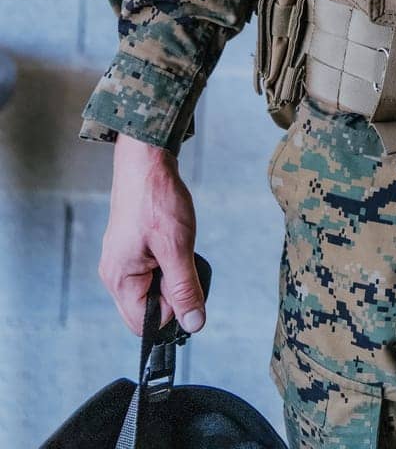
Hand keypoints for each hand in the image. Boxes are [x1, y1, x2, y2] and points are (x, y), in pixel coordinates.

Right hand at [98, 133, 206, 337]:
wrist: (146, 159)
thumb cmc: (156, 199)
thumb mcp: (177, 247)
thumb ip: (184, 289)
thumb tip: (194, 323)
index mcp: (119, 280)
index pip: (146, 323)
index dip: (172, 309)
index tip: (185, 281)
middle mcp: (114, 274)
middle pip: (146, 307)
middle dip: (170, 291)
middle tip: (180, 258)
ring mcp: (120, 259)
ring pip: (151, 286)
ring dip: (169, 272)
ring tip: (175, 244)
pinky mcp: (128, 247)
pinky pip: (149, 268)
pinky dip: (165, 259)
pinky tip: (170, 238)